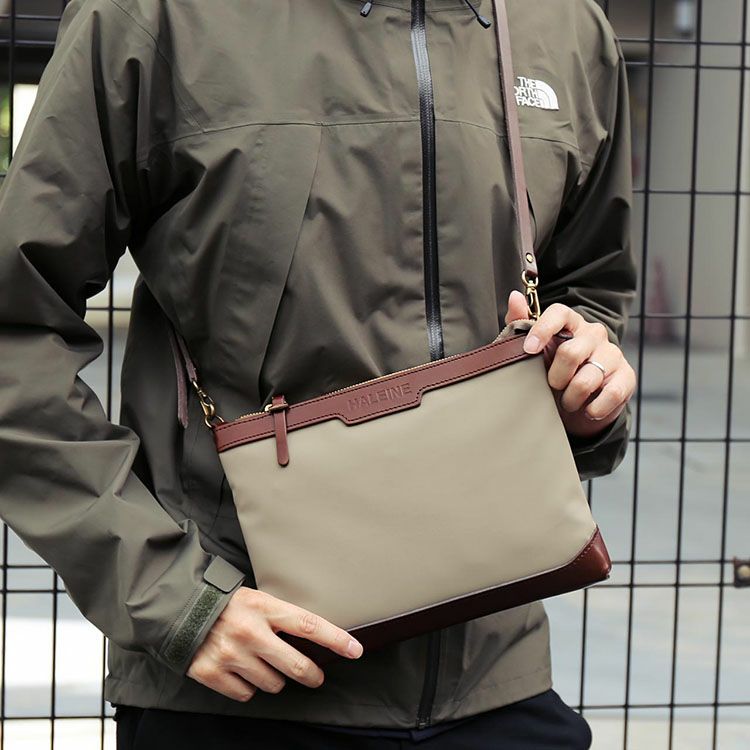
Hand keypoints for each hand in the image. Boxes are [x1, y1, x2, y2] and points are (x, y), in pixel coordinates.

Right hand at [186, 586, 362, 701]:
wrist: (183, 610)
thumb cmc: (229, 604)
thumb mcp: (259, 599)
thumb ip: (282, 617)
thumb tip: (315, 640)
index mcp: (265, 608)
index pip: (309, 625)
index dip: (335, 639)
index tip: (355, 650)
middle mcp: (250, 632)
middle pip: (296, 666)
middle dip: (311, 675)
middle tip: (315, 677)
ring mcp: (231, 655)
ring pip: (273, 684)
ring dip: (273, 678)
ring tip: (262, 662)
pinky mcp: (213, 674)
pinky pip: (246, 694)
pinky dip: (247, 687)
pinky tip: (241, 670)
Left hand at [505, 290, 635, 438]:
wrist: (578, 401)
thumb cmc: (552, 370)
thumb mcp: (532, 351)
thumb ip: (520, 325)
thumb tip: (515, 297)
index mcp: (570, 323)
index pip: (559, 313)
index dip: (543, 329)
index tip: (528, 350)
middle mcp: (593, 334)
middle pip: (571, 352)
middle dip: (555, 377)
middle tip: (552, 387)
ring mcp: (612, 353)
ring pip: (589, 377)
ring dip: (572, 397)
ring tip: (567, 401)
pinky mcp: (627, 376)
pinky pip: (613, 393)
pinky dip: (595, 408)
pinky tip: (588, 410)